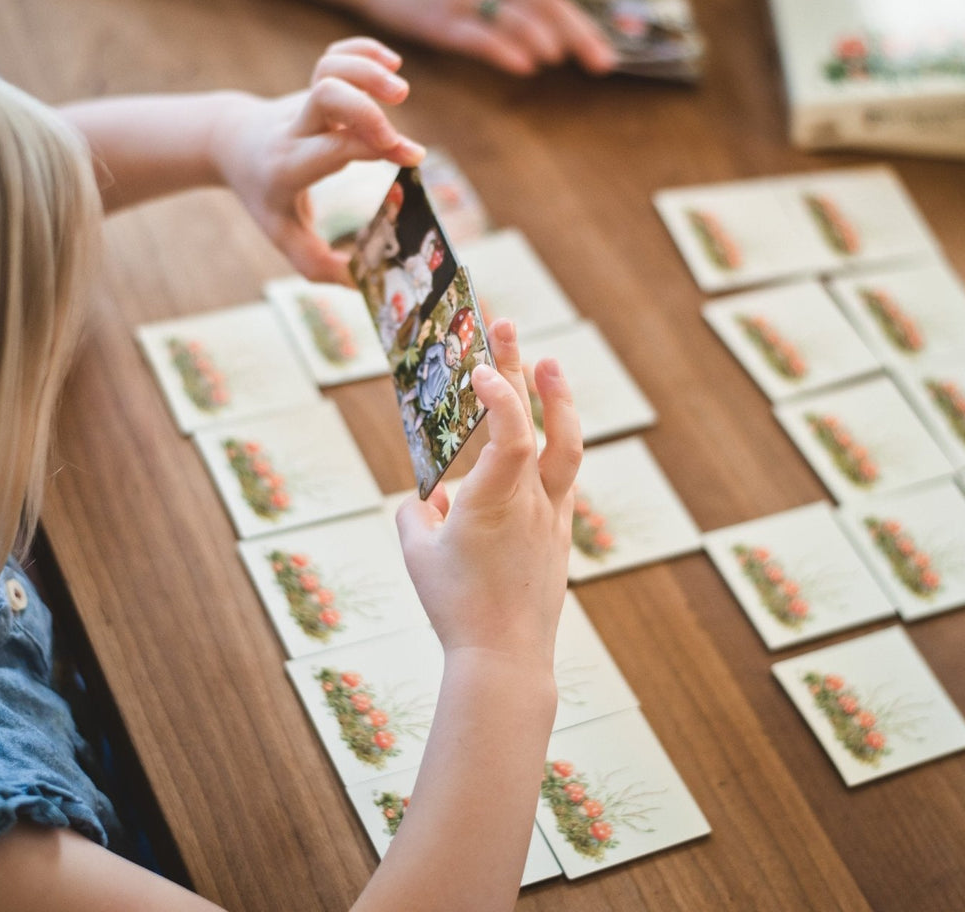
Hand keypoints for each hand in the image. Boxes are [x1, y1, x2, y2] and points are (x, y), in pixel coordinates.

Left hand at [210, 37, 424, 280]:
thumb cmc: (265, 194)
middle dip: (366, 107)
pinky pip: (337, 54)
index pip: (334, 149)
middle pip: (326, 96)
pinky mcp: (315, 83)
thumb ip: (319, 266)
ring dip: (368, 71)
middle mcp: (297, 128)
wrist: (233, 144)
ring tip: (400, 89)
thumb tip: (363, 287)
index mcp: (291, 165)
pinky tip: (392, 63)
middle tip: (396, 127)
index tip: (413, 159)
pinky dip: (364, 51)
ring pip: (331, 69)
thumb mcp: (283, 236)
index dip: (375, 148)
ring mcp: (305, 102)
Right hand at [396, 319, 581, 664]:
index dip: (501, 393)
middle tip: (506, 326)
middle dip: (520, 368)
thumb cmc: (456, 606)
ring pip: (566, 447)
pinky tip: (537, 440)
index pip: (510, 433)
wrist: (504, 657)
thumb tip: (426, 502)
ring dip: (556, 401)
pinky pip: (560, 479)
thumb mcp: (419, 556)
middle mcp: (532, 501)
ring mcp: (552, 516)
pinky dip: (548, 449)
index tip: (482, 366)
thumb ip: (417, 518)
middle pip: (540, 424)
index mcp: (496, 501)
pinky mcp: (560, 533)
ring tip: (547, 364)